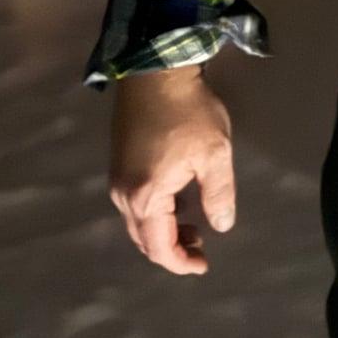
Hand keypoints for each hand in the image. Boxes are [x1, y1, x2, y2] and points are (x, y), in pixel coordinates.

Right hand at [108, 64, 235, 276]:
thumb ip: (218, 195)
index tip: (204, 265)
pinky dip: (155, 214)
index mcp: (146, 198)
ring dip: (163, 232)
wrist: (155, 71)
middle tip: (202, 247)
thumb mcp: (214, 154)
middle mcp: (124, 195)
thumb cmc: (189, 113)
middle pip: (143, 240)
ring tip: (194, 227)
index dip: (181, 263)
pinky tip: (178, 202)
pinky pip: (134, 204)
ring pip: (137, 223)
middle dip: (172, 250)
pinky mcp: (118, 164)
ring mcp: (117, 179)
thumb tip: (221, 227)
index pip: (159, 248)